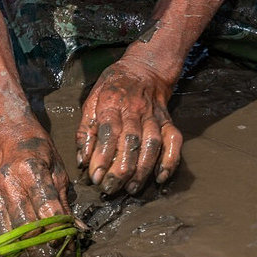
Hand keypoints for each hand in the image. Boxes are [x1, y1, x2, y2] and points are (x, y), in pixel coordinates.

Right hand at [0, 119, 71, 235]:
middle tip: (51, 244)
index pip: (46, 209)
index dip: (58, 229)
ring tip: (35, 243)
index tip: (66, 239)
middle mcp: (9, 183)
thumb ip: (64, 202)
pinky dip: (1, 237)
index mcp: (31, 172)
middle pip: (24, 225)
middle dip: (41, 239)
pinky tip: (14, 235)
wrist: (9, 136)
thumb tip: (76, 229)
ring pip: (5, 231)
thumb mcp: (58, 171)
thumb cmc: (39, 152)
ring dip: (21, 243)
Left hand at [76, 57, 182, 194]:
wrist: (145, 68)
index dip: (101, 157)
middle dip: (120, 169)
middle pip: (130, 142)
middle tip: (110, 188)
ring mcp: (155, 117)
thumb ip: (85, 130)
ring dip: (142, 169)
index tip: (95, 177)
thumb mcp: (91, 100)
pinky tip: (161, 177)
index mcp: (112, 102)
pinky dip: (170, 160)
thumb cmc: (113, 87)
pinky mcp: (169, 122)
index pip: (108, 132)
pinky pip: (174, 142)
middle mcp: (135, 110)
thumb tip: (83, 160)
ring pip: (151, 145)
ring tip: (131, 188)